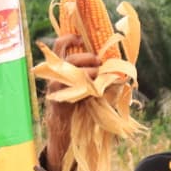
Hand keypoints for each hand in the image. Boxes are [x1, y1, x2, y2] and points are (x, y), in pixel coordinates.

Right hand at [43, 35, 100, 170]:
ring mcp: (55, 88)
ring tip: (99, 76)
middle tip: (99, 61)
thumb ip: (93, 74)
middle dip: (85, 57)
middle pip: (66, 57)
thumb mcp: (85, 86)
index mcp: (61, 68)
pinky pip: (70, 89)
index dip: (70, 38)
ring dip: (87, 71)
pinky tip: (95, 90)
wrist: (65, 133)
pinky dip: (85, 88)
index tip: (82, 37)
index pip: (60, 45)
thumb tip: (115, 64)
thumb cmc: (78, 107)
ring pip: (69, 72)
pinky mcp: (59, 101)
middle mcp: (55, 75)